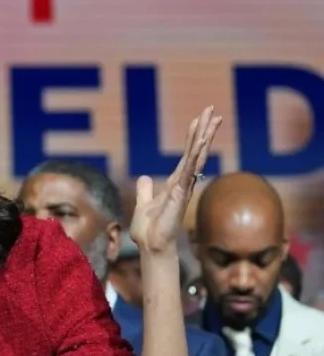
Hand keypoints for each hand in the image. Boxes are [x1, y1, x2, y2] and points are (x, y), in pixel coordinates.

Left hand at [130, 106, 221, 254]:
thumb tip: (145, 179)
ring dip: (203, 137)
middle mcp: (183, 183)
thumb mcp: (143, 204)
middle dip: (204, 130)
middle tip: (213, 110)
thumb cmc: (149, 230)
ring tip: (212, 118)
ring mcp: (183, 188)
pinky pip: (188, 171)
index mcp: (175, 183)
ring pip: (195, 158)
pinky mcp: (179, 195)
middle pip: (195, 151)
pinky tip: (201, 142)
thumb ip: (145, 191)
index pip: (187, 155)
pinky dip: (194, 156)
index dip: (193, 136)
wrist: (151, 246)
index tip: (200, 118)